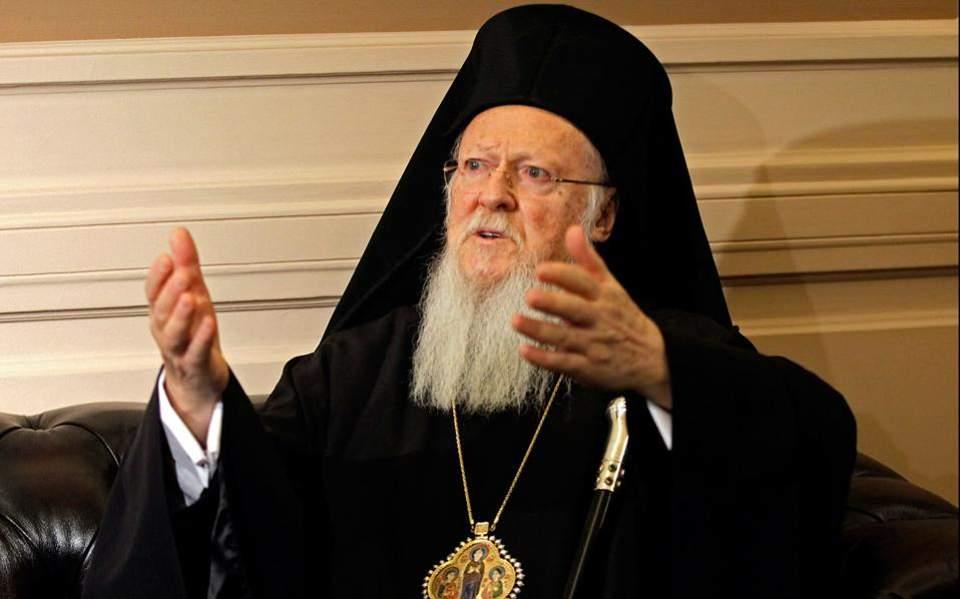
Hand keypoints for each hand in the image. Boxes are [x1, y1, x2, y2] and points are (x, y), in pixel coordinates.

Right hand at [146, 227, 228, 442]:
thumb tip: (179, 233)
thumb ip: (186, 264)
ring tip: (191, 298)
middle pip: (162, 310)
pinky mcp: (195, 364)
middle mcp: (166, 329)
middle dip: (170, 290)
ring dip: (181, 314)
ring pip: (175, 332)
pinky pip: (196, 351)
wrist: (198, 378)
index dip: (158, 275)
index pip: (154, 291)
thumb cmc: (193, 332)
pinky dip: (202, 337)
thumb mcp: (193, 293)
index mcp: (163, 311)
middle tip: (180, 273)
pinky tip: (210, 323)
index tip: (165, 258)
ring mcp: (179, 348)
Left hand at [511, 225, 671, 409]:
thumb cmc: (622, 317)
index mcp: (604, 296)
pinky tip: (525, 350)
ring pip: (564, 337)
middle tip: (530, 296)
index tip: (541, 270)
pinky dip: (544, 358)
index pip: (584, 282)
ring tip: (516, 321)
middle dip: (552, 303)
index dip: (562, 275)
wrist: (651, 358)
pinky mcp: (587, 368)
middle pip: (574, 309)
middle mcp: (598, 319)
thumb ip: (588, 260)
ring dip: (539, 330)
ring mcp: (593, 344)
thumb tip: (572, 230)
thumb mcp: (611, 286)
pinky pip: (563, 363)